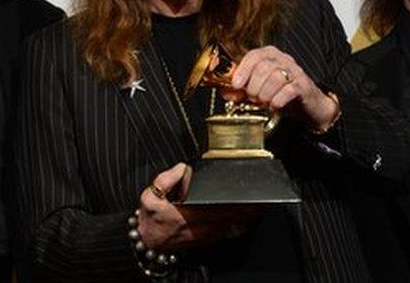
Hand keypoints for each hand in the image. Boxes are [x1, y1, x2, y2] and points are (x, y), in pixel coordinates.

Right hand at [137, 163, 256, 250]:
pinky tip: (246, 221)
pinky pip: (225, 234)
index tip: (248, 197)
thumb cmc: (150, 219)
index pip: (217, 209)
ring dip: (245, 219)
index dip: (235, 204)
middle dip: (247, 211)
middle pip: (229, 219)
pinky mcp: (204, 240)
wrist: (147, 241)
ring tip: (259, 209)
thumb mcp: (150, 196)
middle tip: (262, 202)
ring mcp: (203, 236)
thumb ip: (165, 180)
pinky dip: (237, 227)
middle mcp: (198, 228)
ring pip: (230, 227)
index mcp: (186, 215)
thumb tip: (182, 168)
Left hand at [229, 46, 339, 130]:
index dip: (243, 70)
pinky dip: (277, 100)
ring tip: (263, 102)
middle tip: (252, 98)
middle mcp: (283, 59)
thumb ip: (240, 90)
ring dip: (265, 94)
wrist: (307, 106)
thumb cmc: (279, 94)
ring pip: (276, 78)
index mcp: (269, 55)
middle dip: (254, 86)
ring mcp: (296, 71)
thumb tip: (225, 92)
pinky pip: (289, 90)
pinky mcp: (304, 86)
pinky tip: (274, 105)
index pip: (254, 55)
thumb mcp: (257, 90)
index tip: (236, 85)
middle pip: (263, 67)